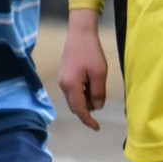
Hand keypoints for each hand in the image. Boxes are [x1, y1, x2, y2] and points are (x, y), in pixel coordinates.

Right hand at [58, 9, 107, 130]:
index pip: (80, 110)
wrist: (79, 33)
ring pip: (74, 99)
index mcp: (71, 86)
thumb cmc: (91, 52)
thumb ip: (98, 92)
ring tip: (97, 88)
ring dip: (85, 100)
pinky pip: (73, 91)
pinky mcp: (64, 75)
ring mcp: (62, 80)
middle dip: (87, 109)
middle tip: (100, 99)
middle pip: (75, 106)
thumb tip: (96, 107)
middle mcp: (63, 85)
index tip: (97, 128)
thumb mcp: (99, 73)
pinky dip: (82, 93)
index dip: (88, 120)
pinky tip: (91, 83)